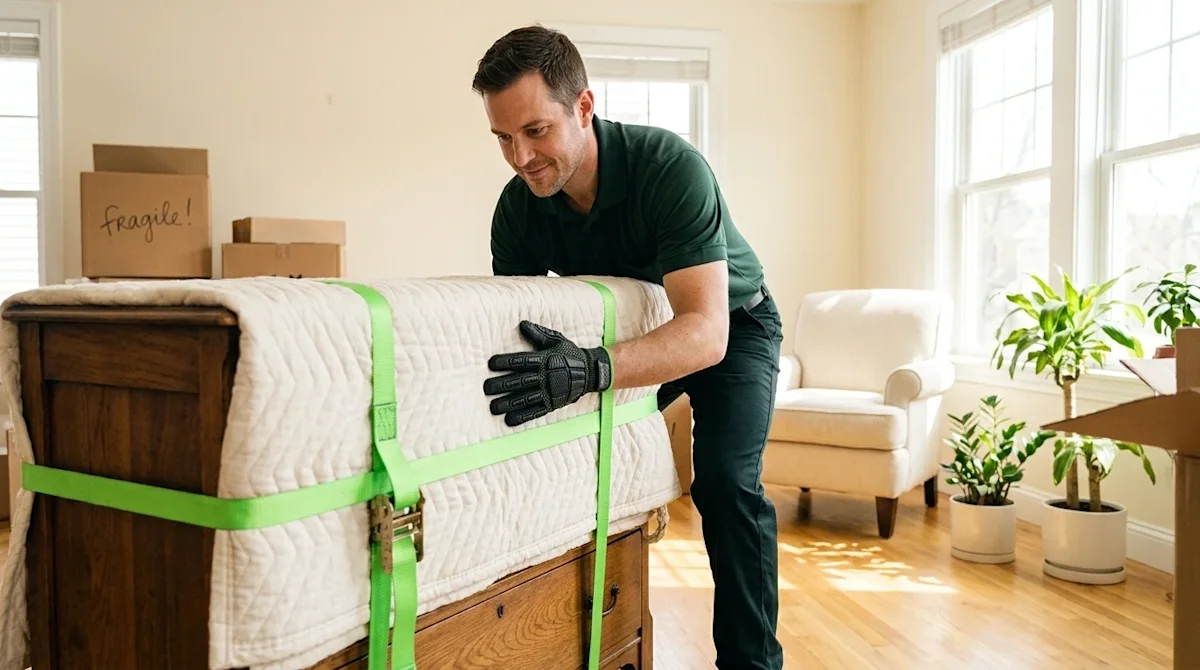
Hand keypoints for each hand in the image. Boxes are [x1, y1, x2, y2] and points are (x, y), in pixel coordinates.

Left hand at [483, 320, 611, 425]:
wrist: (591, 372)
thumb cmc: (570, 354)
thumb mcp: (557, 340)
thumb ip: (538, 334)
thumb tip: (522, 324)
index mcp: (545, 360)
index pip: (522, 361)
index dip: (506, 362)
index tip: (491, 364)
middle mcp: (545, 376)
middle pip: (520, 381)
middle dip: (502, 384)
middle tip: (486, 388)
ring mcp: (549, 392)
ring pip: (525, 398)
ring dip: (508, 403)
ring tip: (493, 407)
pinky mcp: (552, 403)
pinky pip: (536, 411)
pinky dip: (522, 416)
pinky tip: (509, 420)